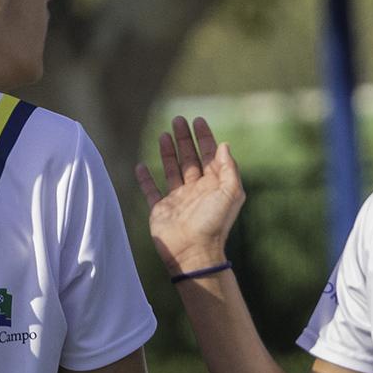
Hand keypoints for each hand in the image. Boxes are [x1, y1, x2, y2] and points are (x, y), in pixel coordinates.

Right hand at [134, 116, 244, 275]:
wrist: (193, 252)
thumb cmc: (214, 224)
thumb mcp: (231, 194)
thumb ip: (229, 169)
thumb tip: (224, 145)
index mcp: (213, 186)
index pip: (209, 155)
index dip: (204, 137)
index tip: (198, 120)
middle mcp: (195, 190)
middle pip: (189, 158)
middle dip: (184, 139)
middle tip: (178, 120)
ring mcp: (177, 200)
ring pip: (172, 170)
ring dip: (168, 152)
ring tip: (164, 134)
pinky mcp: (160, 210)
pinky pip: (151, 191)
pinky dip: (145, 178)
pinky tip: (142, 165)